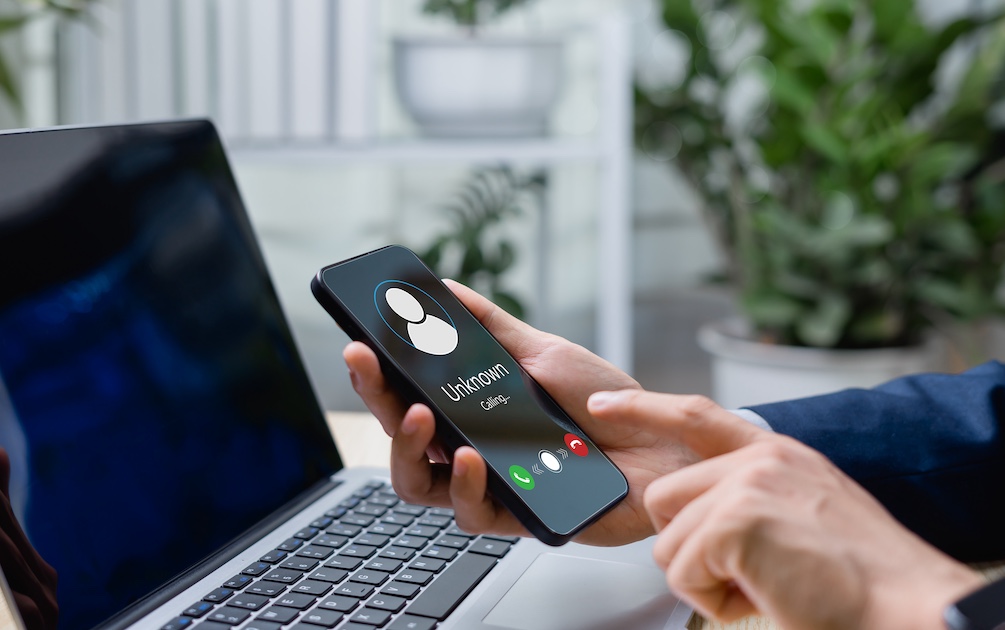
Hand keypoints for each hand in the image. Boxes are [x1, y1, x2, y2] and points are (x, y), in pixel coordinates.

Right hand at [343, 280, 698, 545]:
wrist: (658, 440)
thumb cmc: (602, 400)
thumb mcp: (542, 351)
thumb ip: (490, 325)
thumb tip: (443, 289)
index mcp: (470, 407)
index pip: (405, 392)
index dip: (376, 372)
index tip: (360, 341)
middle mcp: (469, 444)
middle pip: (400, 433)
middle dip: (376, 397)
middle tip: (368, 362)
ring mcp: (488, 482)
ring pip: (417, 480)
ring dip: (405, 445)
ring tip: (418, 413)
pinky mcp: (513, 515)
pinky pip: (468, 513)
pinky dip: (462, 485)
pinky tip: (469, 456)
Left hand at [587, 390, 982, 628]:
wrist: (910, 604)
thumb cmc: (863, 576)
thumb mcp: (807, 513)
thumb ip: (752, 499)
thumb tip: (700, 520)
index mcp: (776, 453)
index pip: (694, 415)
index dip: (642, 407)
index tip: (602, 402)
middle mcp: (758, 460)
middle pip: (663, 497)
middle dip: (686, 544)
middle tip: (739, 571)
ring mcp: (745, 485)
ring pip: (668, 542)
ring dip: (705, 579)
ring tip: (763, 586)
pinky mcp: (734, 522)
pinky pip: (683, 572)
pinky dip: (714, 599)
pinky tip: (763, 596)